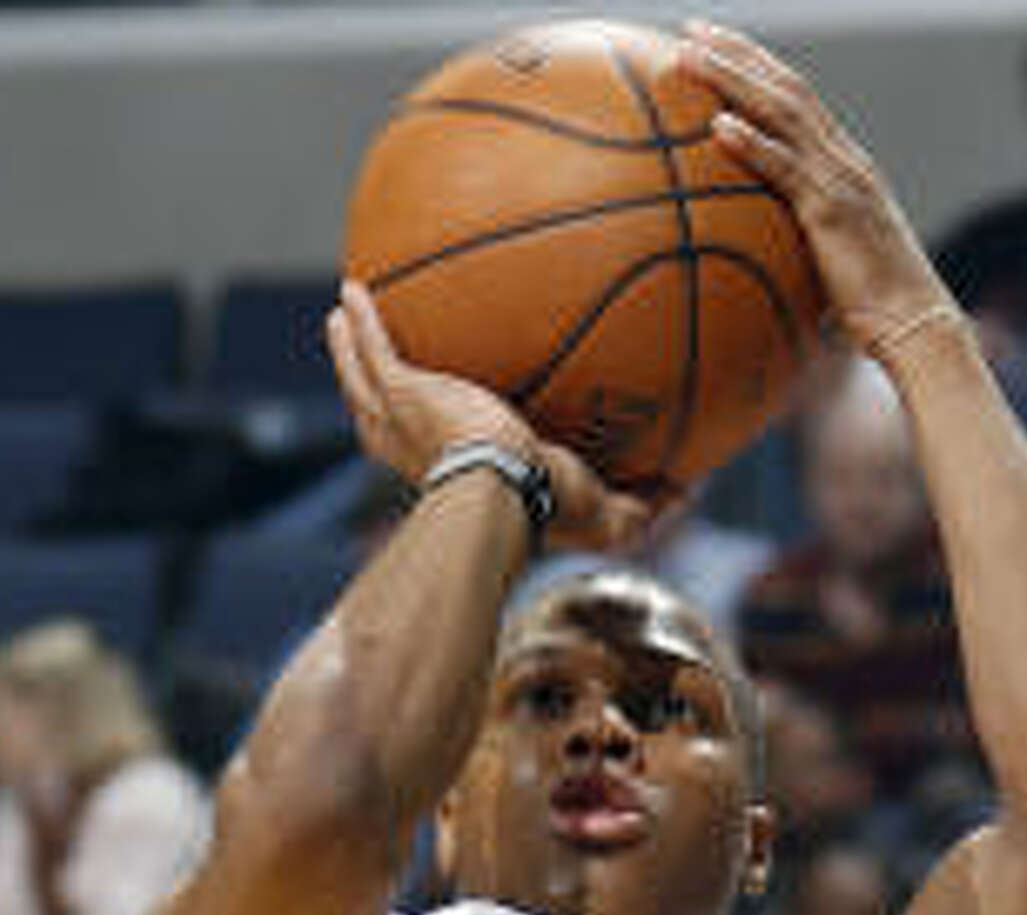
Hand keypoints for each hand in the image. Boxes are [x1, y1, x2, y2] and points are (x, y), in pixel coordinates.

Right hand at [327, 282, 649, 549]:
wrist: (507, 494)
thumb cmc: (549, 509)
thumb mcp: (606, 512)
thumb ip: (642, 501)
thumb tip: (686, 490)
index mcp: (455, 475)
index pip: (431, 455)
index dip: (426, 437)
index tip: (432, 419)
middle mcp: (415, 451)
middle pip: (378, 415)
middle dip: (369, 387)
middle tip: (365, 359)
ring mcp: (401, 421)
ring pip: (361, 379)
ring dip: (348, 349)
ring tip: (340, 316)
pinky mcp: (403, 393)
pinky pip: (376, 348)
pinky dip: (363, 322)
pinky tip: (353, 289)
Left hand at [679, 22, 957, 357]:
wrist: (914, 324)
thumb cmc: (871, 304)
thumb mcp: (829, 256)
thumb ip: (797, 236)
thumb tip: (751, 249)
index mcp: (846, 163)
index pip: (797, 97)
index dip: (756, 64)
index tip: (714, 43)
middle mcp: (846, 159)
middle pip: (787, 87)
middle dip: (738, 52)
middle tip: (691, 28)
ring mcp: (842, 180)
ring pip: (783, 112)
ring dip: (734, 79)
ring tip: (690, 56)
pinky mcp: (834, 212)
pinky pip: (787, 170)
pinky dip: (753, 144)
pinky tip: (717, 127)